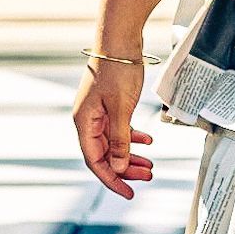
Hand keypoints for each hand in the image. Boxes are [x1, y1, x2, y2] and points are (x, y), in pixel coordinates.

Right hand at [73, 58, 152, 197]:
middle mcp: (88, 120)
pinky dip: (132, 137)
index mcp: (84, 123)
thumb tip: (119, 168)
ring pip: (114, 143)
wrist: (119, 41)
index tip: (129, 193)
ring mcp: (98, 112)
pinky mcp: (110, 105)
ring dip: (131, 155)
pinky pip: (119, 129)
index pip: (96, 161)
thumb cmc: (117, 71)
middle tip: (147, 177)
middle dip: (126, 169)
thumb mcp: (121, 108)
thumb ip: (120, 140)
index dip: (112, 179)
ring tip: (150, 166)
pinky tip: (147, 141)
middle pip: (105, 155)